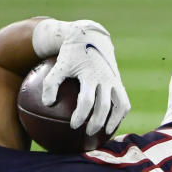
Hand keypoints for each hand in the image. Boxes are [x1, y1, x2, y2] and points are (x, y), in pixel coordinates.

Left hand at [41, 21, 130, 135]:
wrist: (90, 38)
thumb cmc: (71, 54)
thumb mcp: (59, 64)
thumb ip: (51, 83)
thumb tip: (47, 104)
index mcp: (90, 74)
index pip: (87, 100)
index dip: (81, 115)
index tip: (73, 125)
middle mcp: (105, 78)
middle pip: (104, 106)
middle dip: (97, 122)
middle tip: (88, 133)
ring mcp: (115, 81)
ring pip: (120, 105)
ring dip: (114, 121)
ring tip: (106, 132)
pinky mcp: (119, 82)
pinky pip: (124, 101)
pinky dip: (120, 114)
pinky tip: (112, 123)